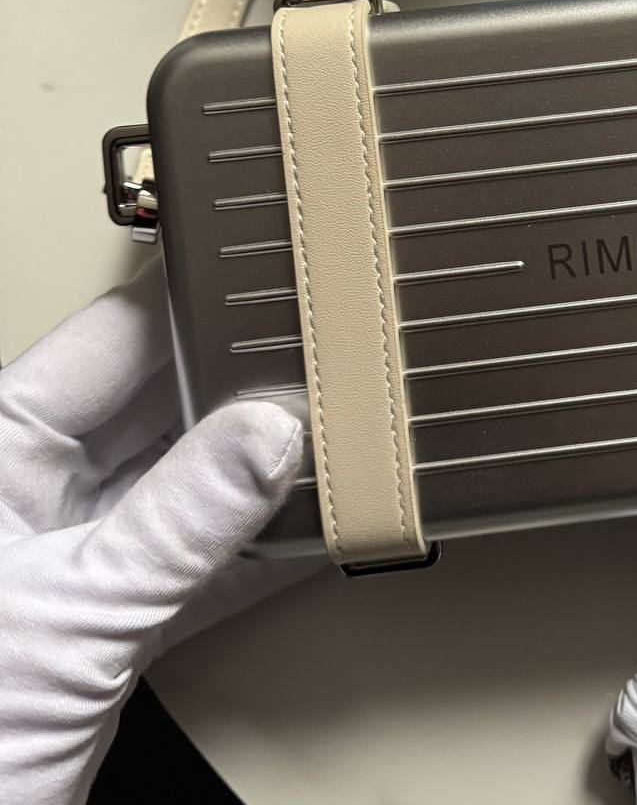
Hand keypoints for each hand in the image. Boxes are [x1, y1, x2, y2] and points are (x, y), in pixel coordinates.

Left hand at [0, 261, 305, 804]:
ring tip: (335, 444)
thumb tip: (272, 434)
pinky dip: (257, 549)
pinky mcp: (106, 620)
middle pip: (161, 403)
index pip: (112, 339)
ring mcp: (74, 553)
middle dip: (243, 389)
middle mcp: (33, 488)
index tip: (276, 285)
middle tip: (329, 371)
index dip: (194, 308)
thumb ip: (181, 521)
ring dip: (260, 474)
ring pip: (187, 481)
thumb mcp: (71, 612)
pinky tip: (314, 530)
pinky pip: (199, 560)